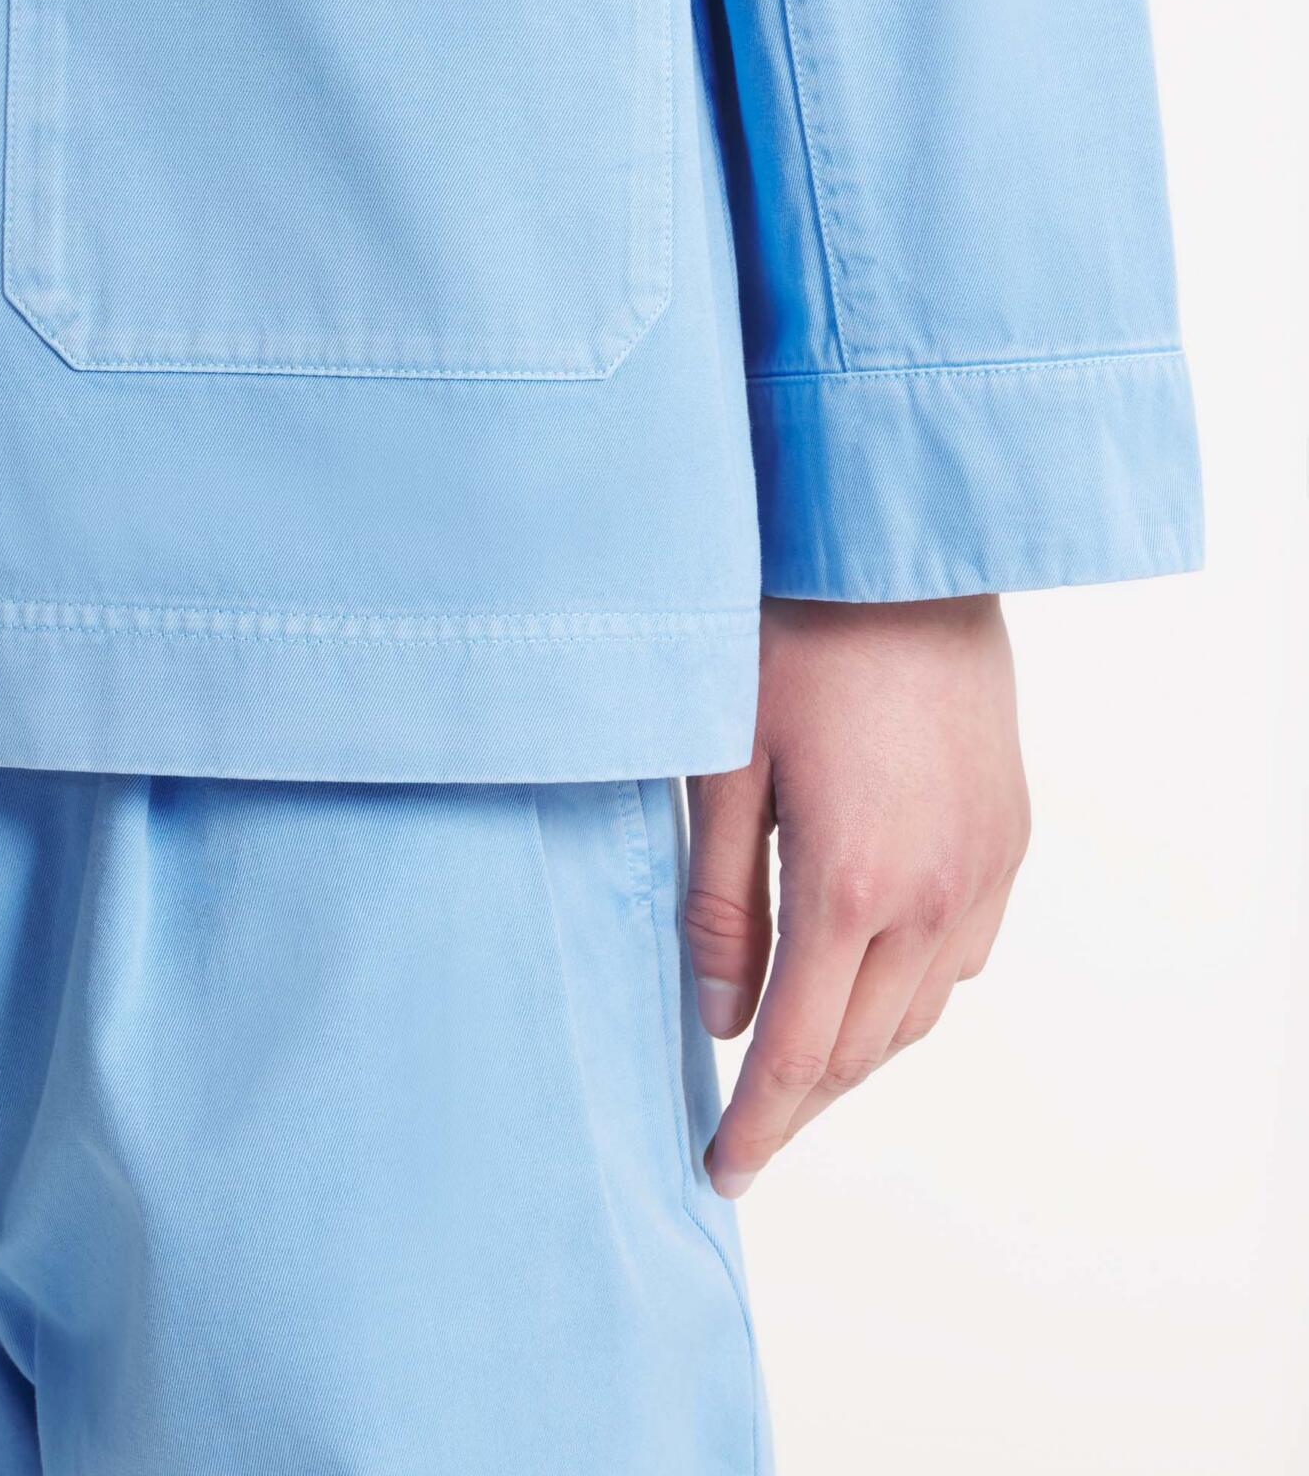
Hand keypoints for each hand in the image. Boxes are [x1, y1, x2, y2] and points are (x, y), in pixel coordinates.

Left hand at [691, 594, 1028, 1197]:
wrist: (902, 557)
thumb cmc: (791, 642)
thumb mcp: (723, 767)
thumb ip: (719, 903)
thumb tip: (720, 1020)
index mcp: (849, 884)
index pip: (799, 1051)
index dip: (757, 1123)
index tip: (721, 1171)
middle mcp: (932, 895)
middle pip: (864, 1047)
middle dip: (800, 1098)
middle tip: (746, 1127)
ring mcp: (982, 867)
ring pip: (921, 1011)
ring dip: (859, 1049)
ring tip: (798, 1062)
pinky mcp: (1008, 835)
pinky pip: (964, 955)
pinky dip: (912, 990)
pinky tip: (869, 975)